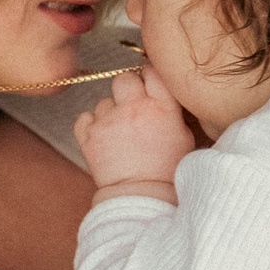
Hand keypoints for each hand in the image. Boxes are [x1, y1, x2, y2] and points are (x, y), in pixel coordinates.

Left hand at [75, 68, 194, 189]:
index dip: (148, 78)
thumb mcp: (184, 137)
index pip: (152, 73)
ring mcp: (109, 121)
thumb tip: (166, 95)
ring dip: (110, 113)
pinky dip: (90, 125)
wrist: (142, 197)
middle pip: (124, 79)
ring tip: (119, 134)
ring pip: (104, 102)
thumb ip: (173, 111)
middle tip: (132, 107)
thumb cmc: (168, 171)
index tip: (148, 87)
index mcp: (162, 107)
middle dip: (127, 89)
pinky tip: (102, 137)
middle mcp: (134, 108)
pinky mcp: (89, 135)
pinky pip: (84, 118)